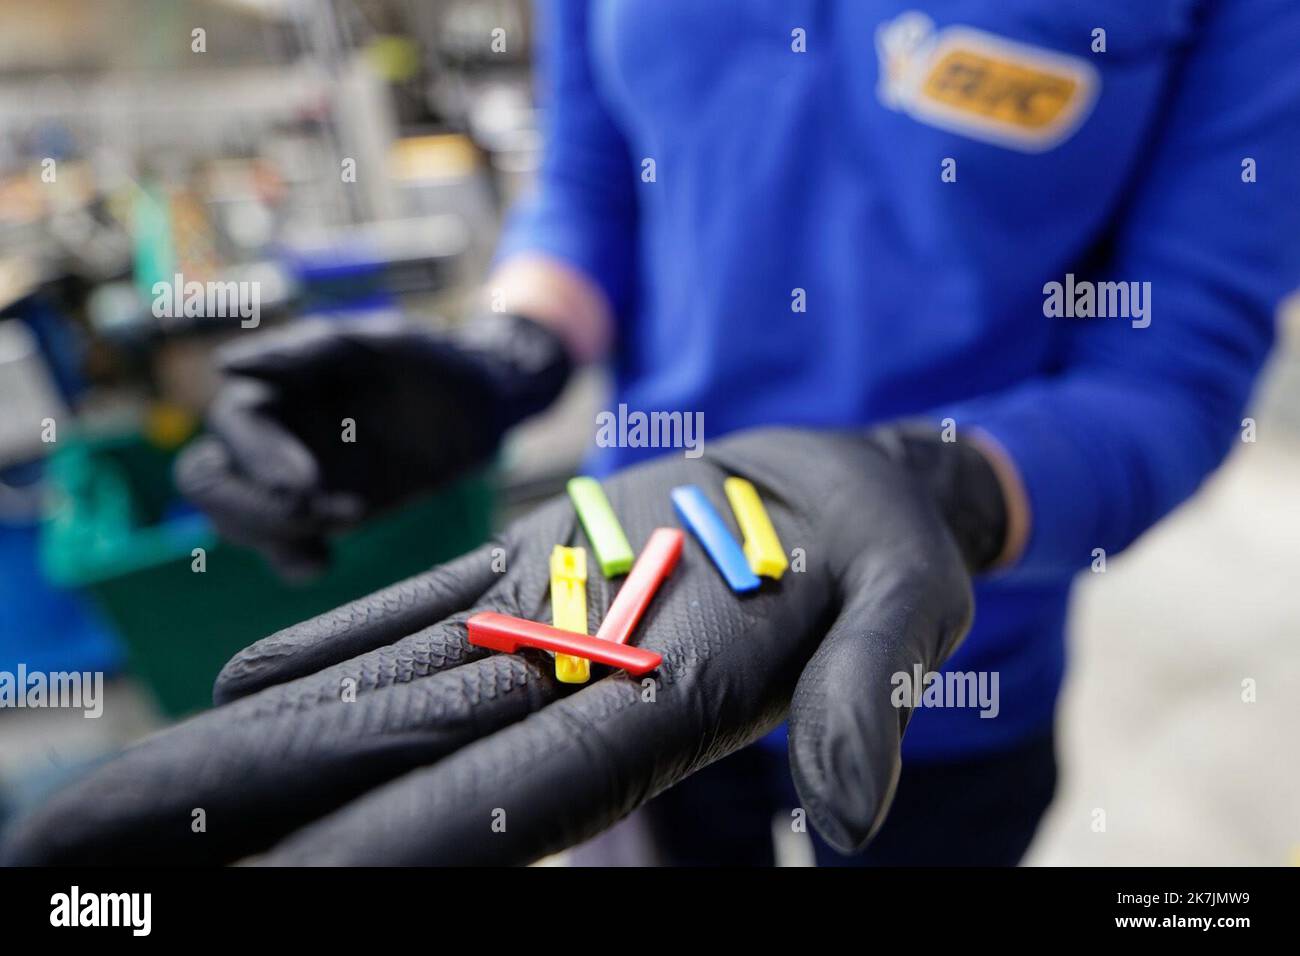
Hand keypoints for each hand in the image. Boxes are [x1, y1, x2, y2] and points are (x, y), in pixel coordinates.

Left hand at [2, 426, 1003, 864]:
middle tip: (130, 859)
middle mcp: (580, 688)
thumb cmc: (886, 550)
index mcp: (663, 707)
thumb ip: (868, 696)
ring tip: (162, 788)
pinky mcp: (533, 570)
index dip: (402, 845)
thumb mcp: (907, 606)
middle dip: (284, 812)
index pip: (517, 799)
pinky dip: (337, 647)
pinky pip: (422, 617)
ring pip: (397, 691)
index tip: (286, 888)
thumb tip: (853, 816)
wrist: (840, 481)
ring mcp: (544, 628)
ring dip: (282, 740)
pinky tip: (251, 679)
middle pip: (414, 761)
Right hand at [175, 312, 570, 576]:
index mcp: (278, 382)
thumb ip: (309, 350)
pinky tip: (324, 563)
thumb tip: (224, 366)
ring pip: (235, 518)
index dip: (256, 458)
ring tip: (349, 517)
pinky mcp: (321, 511)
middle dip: (248, 506)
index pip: (232, 423)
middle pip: (207, 479)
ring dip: (275, 534)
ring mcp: (292, 475)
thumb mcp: (383, 341)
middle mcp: (273, 431)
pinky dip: (290, 560)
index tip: (303, 486)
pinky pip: (281, 545)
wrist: (484, 404)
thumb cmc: (432, 360)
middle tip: (310, 511)